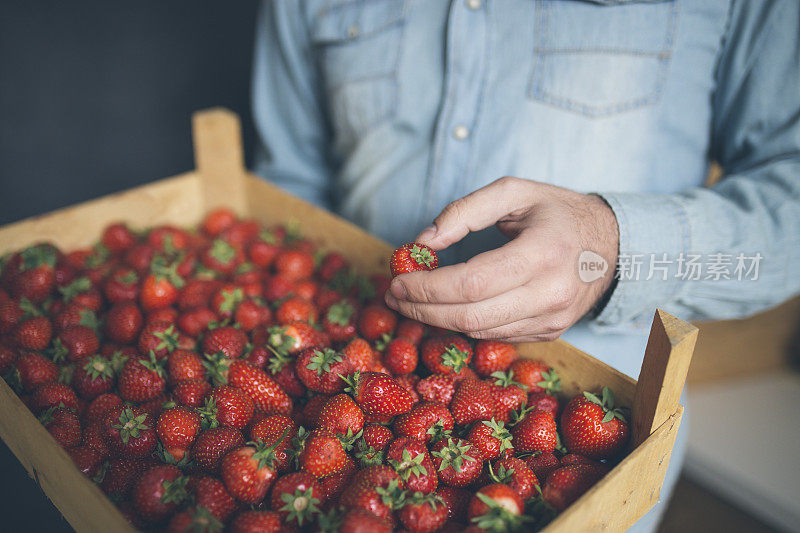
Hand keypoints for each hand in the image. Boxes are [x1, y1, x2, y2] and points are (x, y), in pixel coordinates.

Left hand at [384, 177, 618, 341]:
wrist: (613, 244)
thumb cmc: (558, 211)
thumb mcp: (514, 191)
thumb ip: (464, 211)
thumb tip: (422, 243)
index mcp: (543, 252)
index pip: (472, 283)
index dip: (428, 286)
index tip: (398, 279)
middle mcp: (551, 293)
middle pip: (471, 316)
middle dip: (423, 309)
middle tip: (395, 295)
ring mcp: (553, 319)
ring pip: (480, 331)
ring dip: (438, 320)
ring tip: (412, 301)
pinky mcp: (551, 333)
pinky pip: (496, 335)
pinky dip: (465, 324)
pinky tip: (447, 308)